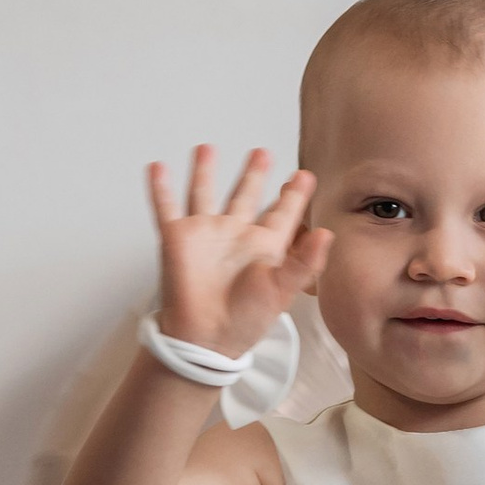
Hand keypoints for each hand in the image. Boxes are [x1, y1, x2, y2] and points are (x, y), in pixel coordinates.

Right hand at [146, 146, 328, 358]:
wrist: (206, 336)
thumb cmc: (246, 318)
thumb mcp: (283, 288)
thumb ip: (305, 261)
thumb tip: (328, 233)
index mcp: (264, 246)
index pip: (283, 213)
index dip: (294, 195)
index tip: (304, 176)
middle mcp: (235, 235)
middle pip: (246, 196)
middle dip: (254, 175)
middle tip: (262, 153)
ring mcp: (206, 234)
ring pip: (204, 193)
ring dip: (205, 171)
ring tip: (207, 148)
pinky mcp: (178, 238)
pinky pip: (166, 207)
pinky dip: (160, 188)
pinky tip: (156, 168)